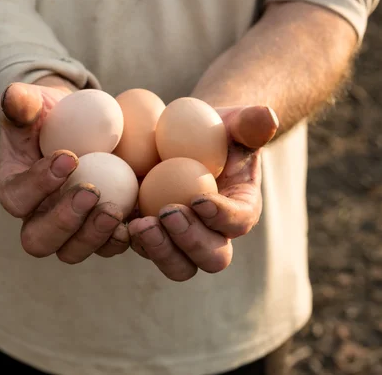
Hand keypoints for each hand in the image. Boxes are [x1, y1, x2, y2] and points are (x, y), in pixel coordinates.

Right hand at [0, 75, 129, 262]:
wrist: (80, 127)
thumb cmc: (50, 116)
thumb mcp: (33, 104)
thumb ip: (21, 103)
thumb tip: (12, 97)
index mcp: (15, 189)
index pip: (17, 197)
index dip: (39, 184)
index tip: (68, 158)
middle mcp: (37, 218)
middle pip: (39, 239)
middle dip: (64, 221)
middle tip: (90, 192)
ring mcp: (70, 230)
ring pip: (73, 251)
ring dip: (94, 235)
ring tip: (115, 210)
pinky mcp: (99, 231)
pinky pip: (107, 246)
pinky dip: (122, 238)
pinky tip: (138, 219)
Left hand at [128, 105, 278, 280]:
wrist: (185, 139)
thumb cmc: (217, 130)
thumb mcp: (236, 121)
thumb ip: (252, 122)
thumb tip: (266, 117)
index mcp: (241, 209)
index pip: (239, 221)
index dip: (222, 216)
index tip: (199, 198)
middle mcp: (213, 234)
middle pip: (210, 257)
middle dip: (190, 241)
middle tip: (168, 213)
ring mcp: (180, 240)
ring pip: (177, 264)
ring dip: (158, 249)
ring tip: (139, 224)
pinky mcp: (152, 236)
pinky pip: (142, 250)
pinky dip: (129, 242)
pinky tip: (115, 220)